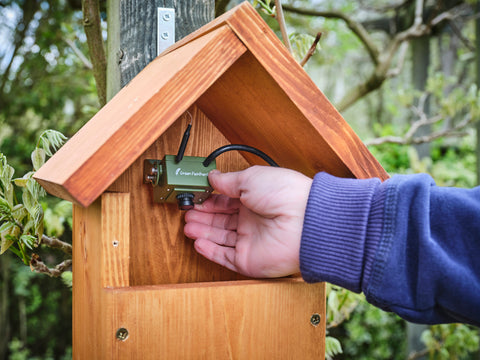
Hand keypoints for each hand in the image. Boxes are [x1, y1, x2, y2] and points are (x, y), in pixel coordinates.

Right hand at [184, 166, 311, 277]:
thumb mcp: (250, 178)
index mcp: (256, 199)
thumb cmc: (285, 194)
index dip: (209, 199)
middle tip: (187, 213)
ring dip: (203, 232)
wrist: (304, 221)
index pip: (227, 200)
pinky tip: (198, 242)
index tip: (195, 197)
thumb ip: (228, 181)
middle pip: (222, 220)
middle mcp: (254, 220)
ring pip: (221, 238)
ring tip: (188, 226)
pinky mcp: (249, 260)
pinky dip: (210, 251)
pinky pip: (225, 257)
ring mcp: (252, 241)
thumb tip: (213, 176)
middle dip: (203, 216)